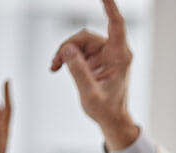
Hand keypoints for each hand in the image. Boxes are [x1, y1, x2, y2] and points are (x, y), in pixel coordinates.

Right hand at [50, 0, 139, 150]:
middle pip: (86, 36)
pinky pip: (77, 50)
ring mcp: (105, 54)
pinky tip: (57, 67)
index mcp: (120, 57)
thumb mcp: (90, 93)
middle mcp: (114, 52)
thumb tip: (67, 49)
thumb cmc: (106, 110)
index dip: (109, 6)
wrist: (111, 120)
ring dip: (65, 52)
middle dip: (68, 46)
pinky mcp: (97, 59)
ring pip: (79, 42)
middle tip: (56, 62)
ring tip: (55, 67)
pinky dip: (66, 57)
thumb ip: (79, 71)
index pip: (116, 24)